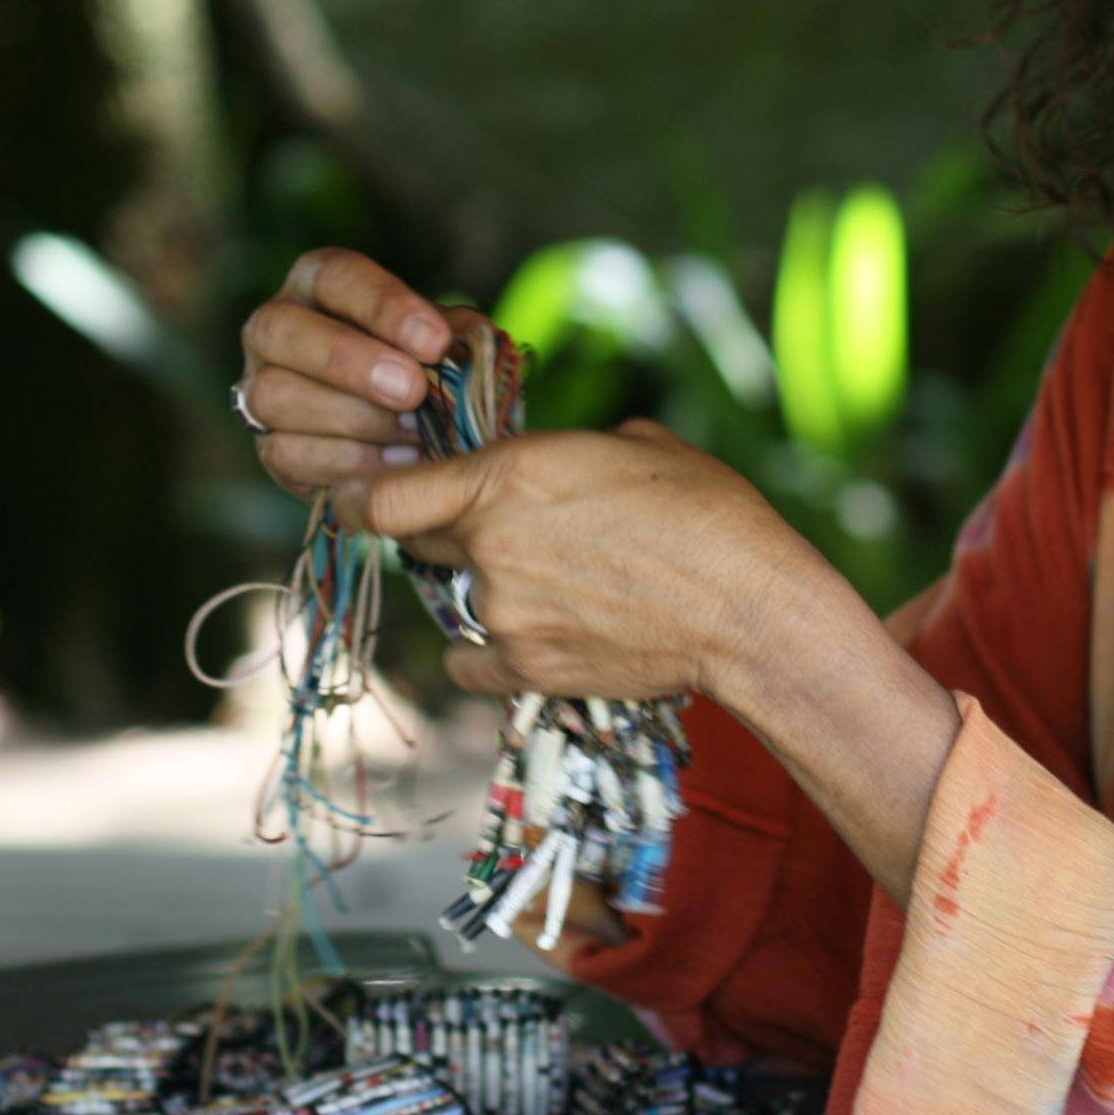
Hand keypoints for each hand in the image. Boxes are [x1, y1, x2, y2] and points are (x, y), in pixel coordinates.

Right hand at [236, 247, 463, 500]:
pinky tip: (397, 463)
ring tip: (413, 432)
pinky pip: (286, 454)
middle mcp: (275, 328)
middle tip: (411, 390)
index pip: (335, 276)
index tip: (435, 341)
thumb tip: (460, 353)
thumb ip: (455, 336)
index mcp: (317, 284)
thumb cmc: (428, 365)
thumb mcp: (448, 339)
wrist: (415, 430)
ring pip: (274, 396)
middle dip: (350, 362)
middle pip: (281, 331)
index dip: (384, 306)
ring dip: (353, 418)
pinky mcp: (267, 447)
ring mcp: (257, 388)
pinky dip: (347, 462)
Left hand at [331, 419, 842, 710]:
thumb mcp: (639, 444)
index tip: (369, 499)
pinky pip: (471, 663)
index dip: (365, 497)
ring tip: (559, 588)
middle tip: (511, 534)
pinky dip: (490, 653)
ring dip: (491, 591)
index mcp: (506, 475)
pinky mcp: (527, 669)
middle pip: (422, 544)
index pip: (382, 497)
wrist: (749, 607)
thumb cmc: (707, 511)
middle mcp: (489, 544)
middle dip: (451, 536)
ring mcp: (504, 613)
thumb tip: (561, 464)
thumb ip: (571, 452)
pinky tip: (539, 636)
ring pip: (459, 601)